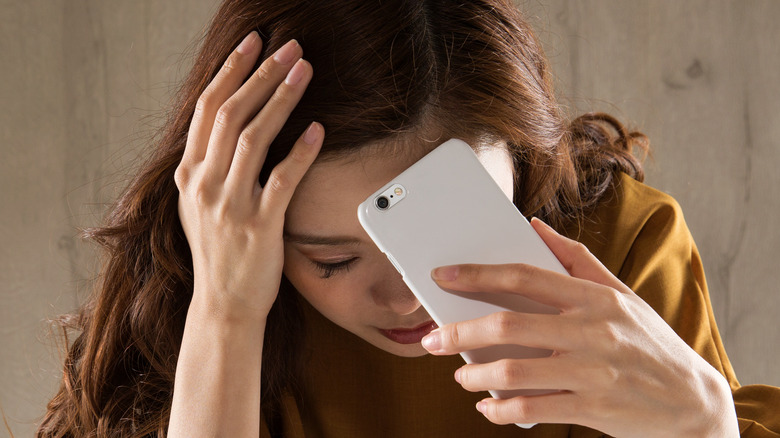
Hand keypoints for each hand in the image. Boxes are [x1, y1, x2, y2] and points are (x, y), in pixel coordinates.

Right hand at [174, 33, 322, 322]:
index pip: (206, 108)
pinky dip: (301, 151)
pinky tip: (318, 129)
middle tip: (289, 48)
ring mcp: (230, 204)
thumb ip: (206, 166)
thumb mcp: (197, 205)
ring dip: (282, 99)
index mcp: (188, 174)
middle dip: (261, 74)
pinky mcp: (260, 226)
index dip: (231, 71)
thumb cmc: (218, 252)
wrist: (224, 303)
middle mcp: (204, 184)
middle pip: (231, 113)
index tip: (252, 45)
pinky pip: (282, 179)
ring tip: (304, 71)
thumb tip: (225, 126)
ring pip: (254, 137)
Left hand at [422, 218, 738, 436]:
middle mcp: (593, 330)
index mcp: (595, 297)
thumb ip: (576, 258)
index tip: (443, 275)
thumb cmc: (649, 342)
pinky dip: (501, 410)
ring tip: (461, 375)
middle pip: (509, 325)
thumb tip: (534, 225)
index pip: (525, 276)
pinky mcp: (594, 408)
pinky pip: (533, 409)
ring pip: (515, 372)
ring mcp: (593, 371)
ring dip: (476, 375)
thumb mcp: (620, 293)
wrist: (693, 401)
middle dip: (459, 332)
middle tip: (433, 339)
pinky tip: (488, 406)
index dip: (478, 274)